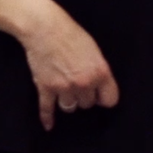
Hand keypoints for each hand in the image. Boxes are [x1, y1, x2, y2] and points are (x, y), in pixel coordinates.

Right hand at [16, 8, 119, 130]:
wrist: (43, 26)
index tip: (99, 95)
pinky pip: (47, 109)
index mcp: (100, 72)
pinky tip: (48, 126)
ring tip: (64, 91)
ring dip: (67, 101)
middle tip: (76, 83)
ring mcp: (64, 87)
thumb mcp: (93, 49)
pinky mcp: (46, 87)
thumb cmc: (69, 32)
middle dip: (83, 95)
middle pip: (87, 104)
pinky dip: (47, 118)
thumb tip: (100, 87)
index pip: (109, 100)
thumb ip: (99, 70)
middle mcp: (84, 83)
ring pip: (70, 107)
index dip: (103, 97)